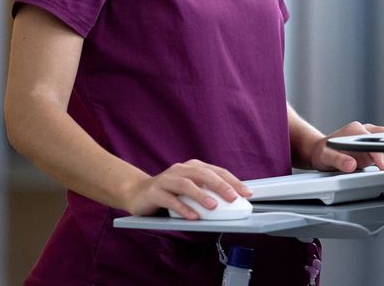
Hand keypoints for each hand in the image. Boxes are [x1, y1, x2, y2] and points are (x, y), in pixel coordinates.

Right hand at [121, 159, 250, 219]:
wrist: (137, 193)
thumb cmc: (169, 192)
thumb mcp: (190, 190)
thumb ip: (206, 192)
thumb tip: (231, 203)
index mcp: (193, 167)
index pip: (217, 171)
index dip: (233, 181)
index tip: (247, 193)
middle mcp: (181, 169)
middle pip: (204, 174)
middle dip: (221, 186)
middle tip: (233, 198)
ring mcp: (166, 179)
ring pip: (186, 185)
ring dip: (201, 195)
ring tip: (213, 206)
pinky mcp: (154, 192)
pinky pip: (170, 199)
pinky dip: (182, 208)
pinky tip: (193, 216)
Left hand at [307, 121, 383, 172]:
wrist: (322, 150)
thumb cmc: (323, 152)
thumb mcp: (326, 157)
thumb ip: (338, 160)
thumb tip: (351, 165)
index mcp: (355, 130)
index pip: (372, 140)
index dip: (380, 154)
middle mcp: (365, 131)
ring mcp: (371, 137)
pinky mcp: (374, 145)